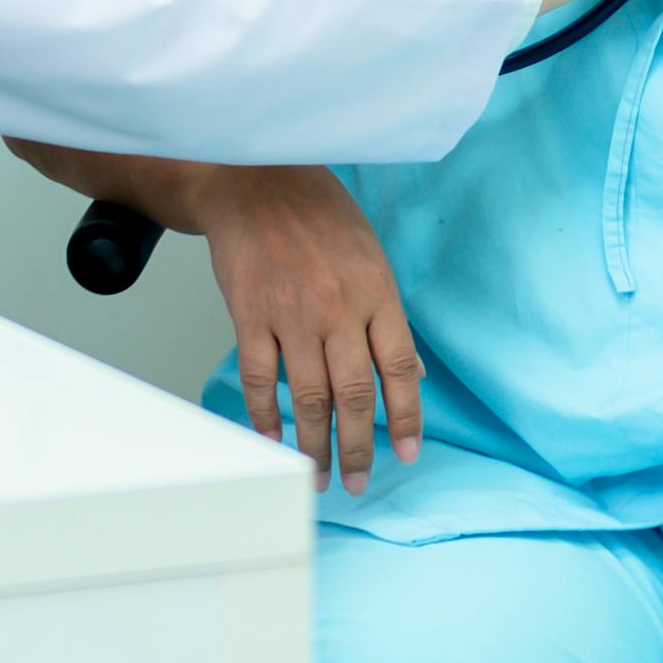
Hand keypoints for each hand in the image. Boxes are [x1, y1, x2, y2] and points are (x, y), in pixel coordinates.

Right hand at [202, 166, 419, 495]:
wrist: (255, 180)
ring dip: (314, 444)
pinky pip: (260, 378)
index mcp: (377, 292)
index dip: (407, 418)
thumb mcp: (371, 254)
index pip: (400, 370)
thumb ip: (388, 316)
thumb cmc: (318, 215)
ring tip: (316, 475)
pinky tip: (273, 439)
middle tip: (358, 483)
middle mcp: (339, 307)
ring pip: (308, 397)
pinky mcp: (250, 314)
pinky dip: (266, 415)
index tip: (408, 454)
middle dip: (358, 448)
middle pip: (354, 395)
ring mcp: (292, 313)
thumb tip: (412, 374)